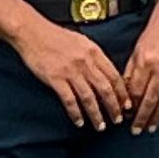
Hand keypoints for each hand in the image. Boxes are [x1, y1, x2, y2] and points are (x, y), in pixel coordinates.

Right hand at [18, 17, 129, 131]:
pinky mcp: (55, 79)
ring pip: (89, 98)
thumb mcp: (82, 41)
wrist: (32, 32)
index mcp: (94, 52)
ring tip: (100, 125)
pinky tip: (79, 121)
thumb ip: (94, 56)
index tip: (126, 104)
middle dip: (114, 107)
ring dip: (96, 114)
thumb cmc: (54, 35)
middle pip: (105, 89)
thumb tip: (105, 72)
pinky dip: (76, 113)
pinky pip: (69, 100)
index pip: (114, 76)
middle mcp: (85, 62)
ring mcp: (70, 71)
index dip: (122, 93)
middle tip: (117, 119)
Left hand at [118, 20, 158, 134]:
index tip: (127, 118)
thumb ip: (130, 77)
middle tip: (137, 130)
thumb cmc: (149, 41)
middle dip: (143, 117)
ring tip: (151, 128)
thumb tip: (126, 101)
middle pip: (151, 99)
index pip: (137, 91)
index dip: (132, 107)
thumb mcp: (135, 55)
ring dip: (157, 116)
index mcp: (146, 62)